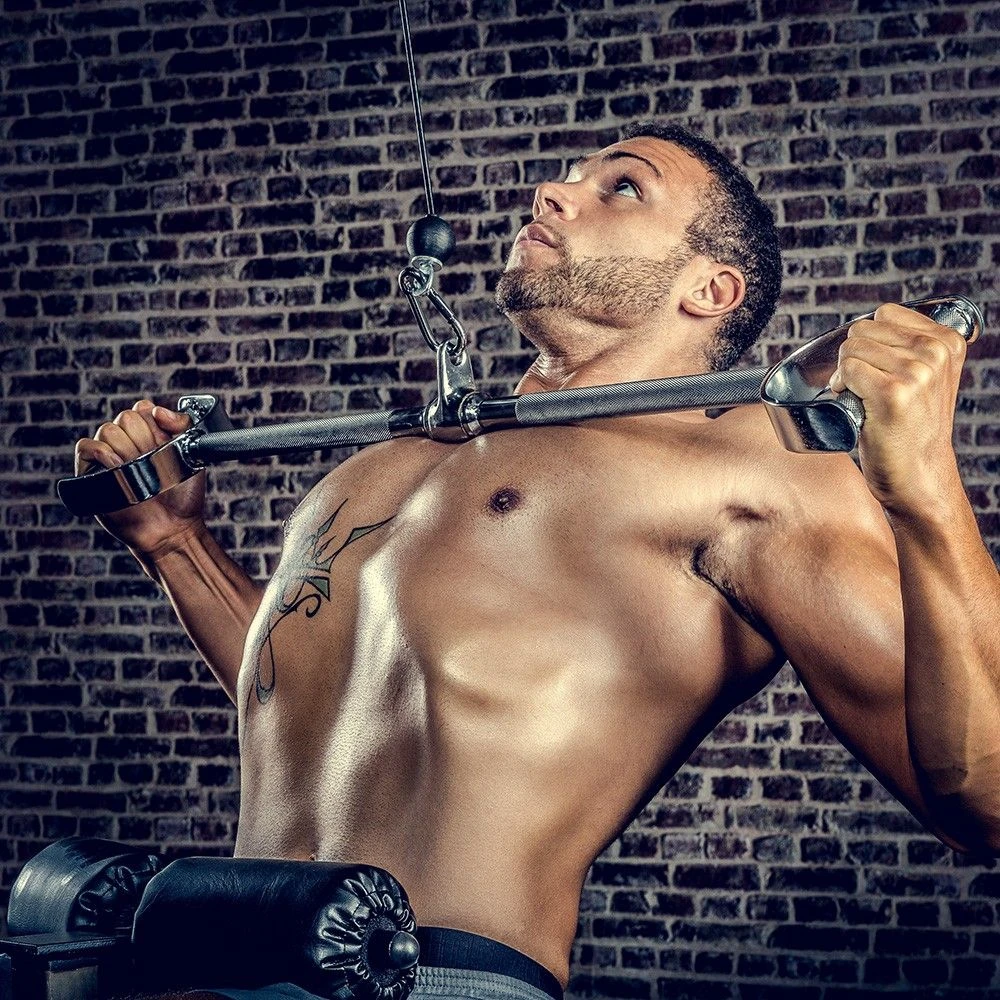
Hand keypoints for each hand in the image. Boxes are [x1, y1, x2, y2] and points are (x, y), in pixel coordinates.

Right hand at [74, 400, 206, 554]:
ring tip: (140, 472)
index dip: (155, 423)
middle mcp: (126, 441)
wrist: (171, 527)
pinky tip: (118, 467)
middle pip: (126, 417)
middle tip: (155, 463)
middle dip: (145, 439)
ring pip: (108, 430)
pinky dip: (102, 453)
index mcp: (149, 434)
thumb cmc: (182, 494)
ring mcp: (107, 455)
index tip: (166, 442)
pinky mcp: (90, 471)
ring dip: (128, 450)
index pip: (143, 408)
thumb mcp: (192, 455)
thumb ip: (182, 425)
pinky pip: (86, 446)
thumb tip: (158, 410)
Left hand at [829, 302, 966, 516]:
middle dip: (853, 356)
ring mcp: (916, 372)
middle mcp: (935, 352)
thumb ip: (912, 345)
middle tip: (864, 387)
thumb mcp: (928, 377)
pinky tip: (854, 405)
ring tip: (861, 398)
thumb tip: (873, 320)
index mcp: (947, 341)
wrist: (919, 474)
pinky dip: (841, 386)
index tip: (877, 368)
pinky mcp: (892, 394)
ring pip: (850, 348)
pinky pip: (846, 369)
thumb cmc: (911, 427)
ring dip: (845, 373)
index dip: (869, 340)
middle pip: (862, 329)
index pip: (885, 313)